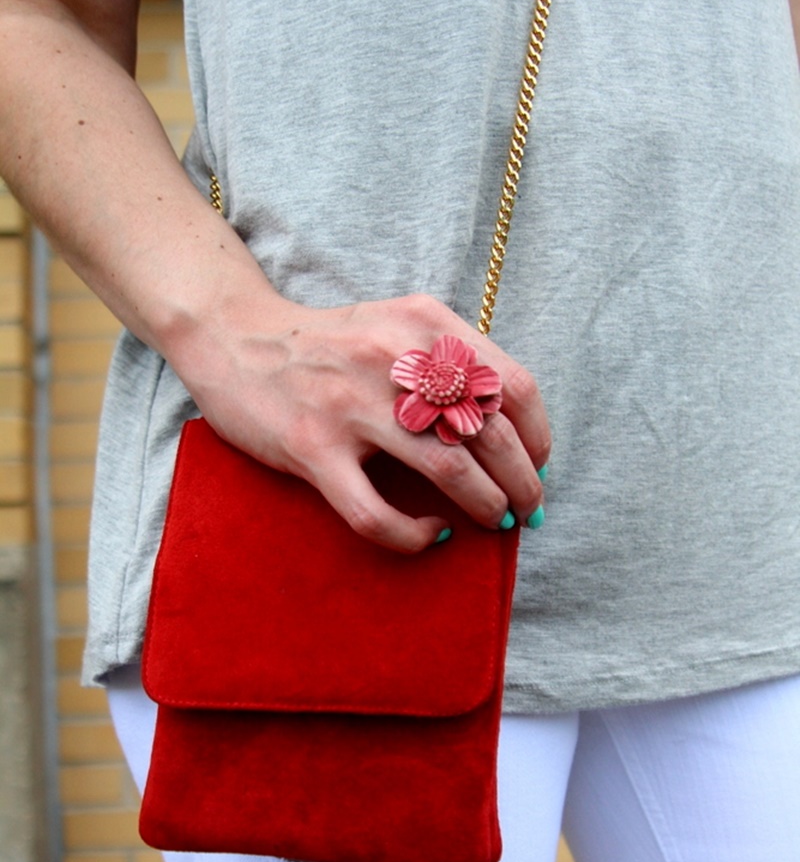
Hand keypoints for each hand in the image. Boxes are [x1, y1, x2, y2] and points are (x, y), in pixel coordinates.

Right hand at [180, 291, 550, 551]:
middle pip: (490, 435)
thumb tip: (511, 435)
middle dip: (523, 484)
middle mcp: (395, 359)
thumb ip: (449, 364)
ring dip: (486, 508)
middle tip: (527, 510)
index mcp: (424, 326)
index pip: (512, 387)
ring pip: (449, 473)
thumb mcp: (396, 328)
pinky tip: (429, 533)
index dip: (538, 438)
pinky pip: (377, 513)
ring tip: (492, 522)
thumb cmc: (329, 345)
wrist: (235, 338)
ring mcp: (352, 405)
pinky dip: (415, 535)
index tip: (538, 466)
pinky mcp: (312, 448)